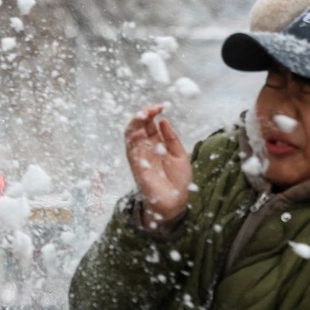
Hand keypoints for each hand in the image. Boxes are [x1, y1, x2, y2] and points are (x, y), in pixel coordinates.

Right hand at [125, 105, 191, 228]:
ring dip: (136, 122)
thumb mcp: (180, 155)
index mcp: (157, 145)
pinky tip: (141, 129)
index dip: (153, 114)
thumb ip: (171, 138)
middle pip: (139, 126)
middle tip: (153, 107)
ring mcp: (140, 156)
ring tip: (144, 113)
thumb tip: (163, 120)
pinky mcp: (136, 164)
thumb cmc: (178, 181)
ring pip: (131, 134)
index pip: (150, 125)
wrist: (175, 202)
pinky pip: (130, 148)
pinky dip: (133, 137)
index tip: (161, 106)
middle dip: (144, 114)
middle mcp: (147, 148)